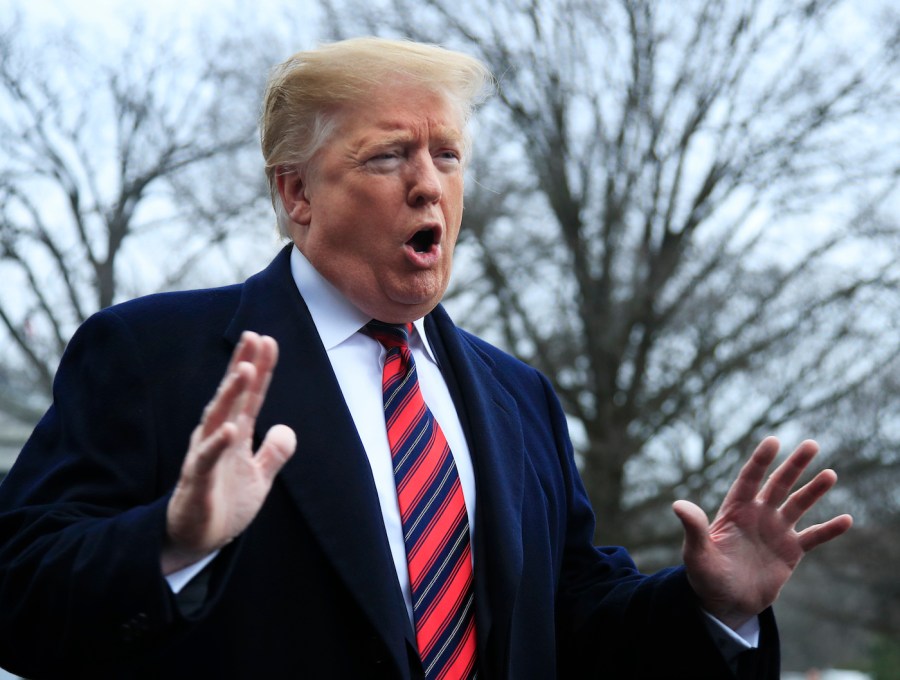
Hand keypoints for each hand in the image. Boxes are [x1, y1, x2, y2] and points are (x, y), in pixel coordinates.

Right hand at [161, 332, 296, 574]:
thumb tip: (286, 428)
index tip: (268, 340)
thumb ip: (273, 452)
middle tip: (253, 337)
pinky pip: (208, 459)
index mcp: (234, 435)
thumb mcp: (259, 477)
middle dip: (242, 366)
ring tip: (244, 369)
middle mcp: (217, 438)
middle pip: (232, 397)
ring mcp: (205, 457)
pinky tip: (231, 429)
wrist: (197, 541)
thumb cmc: (225, 505)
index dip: (260, 370)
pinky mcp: (198, 482)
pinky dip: (218, 443)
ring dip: (230, 394)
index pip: (250, 397)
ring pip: (217, 419)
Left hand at [672, 436, 851, 629]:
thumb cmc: (705, 576)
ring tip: (830, 474)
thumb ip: (694, 529)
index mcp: (735, 510)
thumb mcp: (696, 553)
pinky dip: (829, 530)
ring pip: (798, 505)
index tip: (773, 441)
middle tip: (811, 445)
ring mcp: (776, 531)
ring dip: (814, 490)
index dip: (761, 460)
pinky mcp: (790, 551)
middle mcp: (758, 515)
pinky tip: (846, 519)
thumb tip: (677, 505)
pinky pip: (813, 537)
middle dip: (794, 465)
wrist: (725, 602)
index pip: (749, 479)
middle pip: (778, 484)